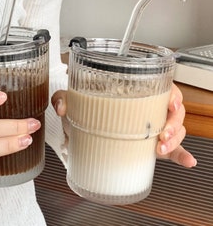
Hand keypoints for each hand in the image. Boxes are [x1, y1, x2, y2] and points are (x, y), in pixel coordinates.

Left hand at [51, 84, 196, 167]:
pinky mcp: (148, 144)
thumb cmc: (83, 106)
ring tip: (161, 148)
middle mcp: (146, 107)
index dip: (172, 94)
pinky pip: (169, 149)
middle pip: (173, 110)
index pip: (162, 87)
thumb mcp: (73, 98)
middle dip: (174, 123)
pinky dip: (179, 155)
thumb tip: (62, 107)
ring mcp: (150, 126)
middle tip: (163, 133)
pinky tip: (186, 162)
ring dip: (175, 140)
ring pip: (175, 129)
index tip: (170, 104)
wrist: (81, 125)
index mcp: (134, 91)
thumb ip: (63, 98)